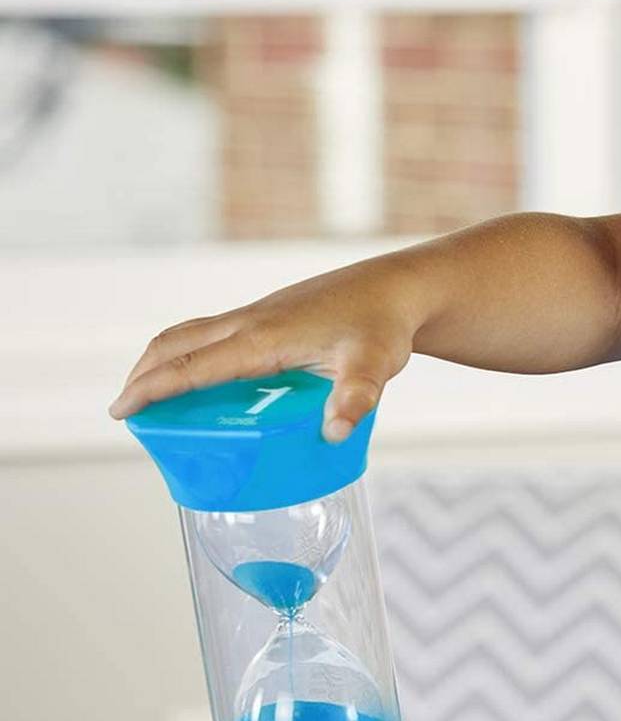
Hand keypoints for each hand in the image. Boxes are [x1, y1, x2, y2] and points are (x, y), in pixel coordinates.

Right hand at [107, 256, 427, 442]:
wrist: (398, 288)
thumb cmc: (384, 326)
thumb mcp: (375, 365)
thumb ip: (356, 398)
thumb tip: (336, 431)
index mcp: (262, 337)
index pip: (192, 365)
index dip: (153, 389)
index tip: (121, 411)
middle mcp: (250, 322)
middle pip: (176, 344)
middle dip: (143, 375)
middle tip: (126, 411)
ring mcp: (258, 316)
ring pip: (192, 334)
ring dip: (163, 361)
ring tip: (151, 394)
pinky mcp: (270, 316)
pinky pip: (214, 334)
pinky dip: (191, 353)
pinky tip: (205, 376)